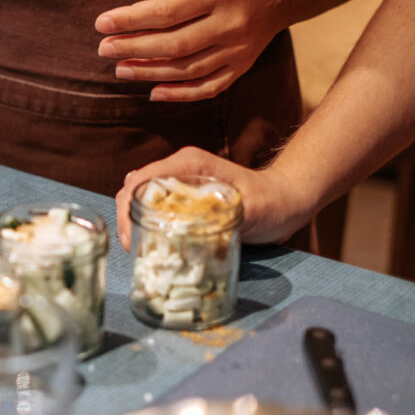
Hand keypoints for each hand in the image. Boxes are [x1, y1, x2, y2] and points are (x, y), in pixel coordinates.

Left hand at [96, 0, 283, 101]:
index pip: (166, 11)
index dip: (131, 19)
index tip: (102, 24)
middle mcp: (229, 23)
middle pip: (174, 44)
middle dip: (135, 49)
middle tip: (104, 49)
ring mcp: (237, 50)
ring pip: (188, 69)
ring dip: (150, 73)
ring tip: (120, 69)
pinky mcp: (240, 68)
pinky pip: (208, 88)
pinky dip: (180, 94)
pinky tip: (153, 93)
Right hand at [115, 147, 315, 249]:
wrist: (289, 199)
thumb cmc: (273, 202)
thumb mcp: (249, 209)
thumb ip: (222, 213)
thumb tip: (187, 229)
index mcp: (188, 164)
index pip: (140, 181)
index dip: (127, 211)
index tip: (132, 240)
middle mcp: (178, 169)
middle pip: (133, 189)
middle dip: (125, 220)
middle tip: (134, 250)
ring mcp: (179, 182)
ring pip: (140, 199)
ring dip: (134, 224)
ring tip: (141, 250)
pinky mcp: (183, 195)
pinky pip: (153, 207)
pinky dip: (147, 226)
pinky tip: (154, 245)